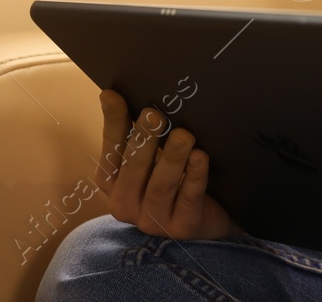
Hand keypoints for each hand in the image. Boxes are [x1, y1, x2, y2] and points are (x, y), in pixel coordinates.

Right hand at [95, 89, 239, 239]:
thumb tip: (114, 92)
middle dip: (144, 140)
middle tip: (155, 114)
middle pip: (134, 169)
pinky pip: (188, 199)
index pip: (111, 151)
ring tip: (183, 134)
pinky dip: (195, 177)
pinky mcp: (183, 227)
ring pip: (161, 186)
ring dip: (172, 158)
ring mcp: (153, 220)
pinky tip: (201, 157)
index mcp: (113, 183)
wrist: (209, 215)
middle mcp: (126, 204)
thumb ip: (136, 132)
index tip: (114, 96)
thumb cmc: (174, 178)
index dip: (113, 123)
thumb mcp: (152, 156)